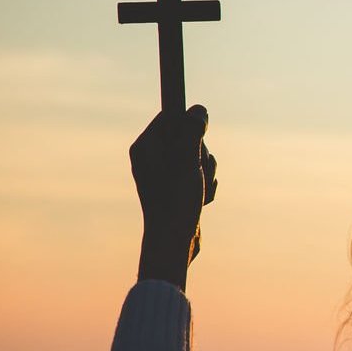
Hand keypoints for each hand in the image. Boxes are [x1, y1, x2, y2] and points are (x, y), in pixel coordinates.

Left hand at [129, 105, 217, 286]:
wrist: (173, 241)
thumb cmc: (175, 199)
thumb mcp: (186, 159)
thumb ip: (192, 131)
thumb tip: (198, 110)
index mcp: (145, 147)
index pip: (170, 117)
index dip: (189, 124)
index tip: (198, 134)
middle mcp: (152, 159)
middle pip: (189, 138)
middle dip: (202, 154)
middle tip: (196, 170)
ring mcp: (166, 174)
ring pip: (199, 158)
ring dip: (206, 173)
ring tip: (198, 190)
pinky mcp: (178, 189)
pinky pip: (200, 176)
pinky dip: (205, 186)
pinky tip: (200, 201)